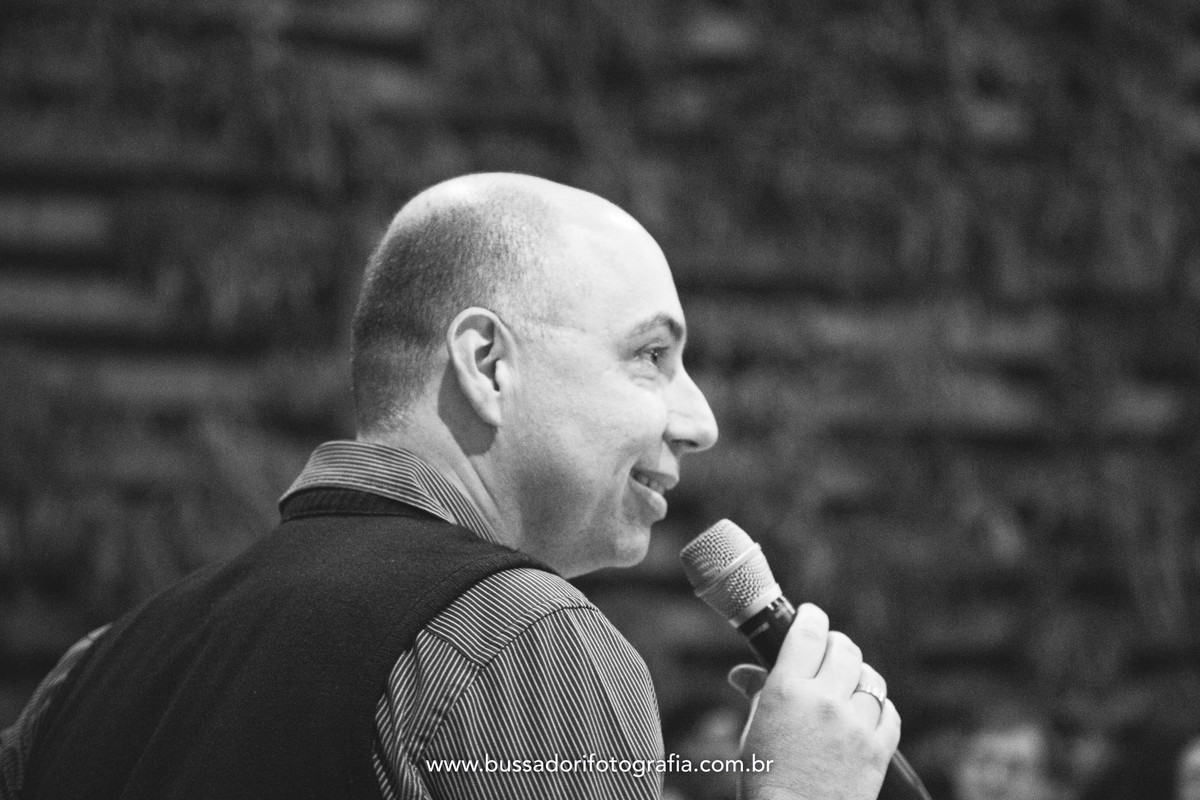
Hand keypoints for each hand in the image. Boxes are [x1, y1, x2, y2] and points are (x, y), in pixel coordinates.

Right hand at [738, 604, 900, 799]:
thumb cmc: (764, 779)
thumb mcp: (753, 732)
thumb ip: (756, 693)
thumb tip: (742, 674)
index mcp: (787, 689)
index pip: (808, 631)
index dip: (811, 617)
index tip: (810, 615)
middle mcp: (824, 700)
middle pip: (844, 648)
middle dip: (835, 645)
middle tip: (828, 652)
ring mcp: (855, 725)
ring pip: (870, 677)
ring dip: (858, 676)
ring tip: (848, 685)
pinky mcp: (878, 750)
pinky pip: (890, 711)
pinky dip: (880, 708)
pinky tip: (865, 713)